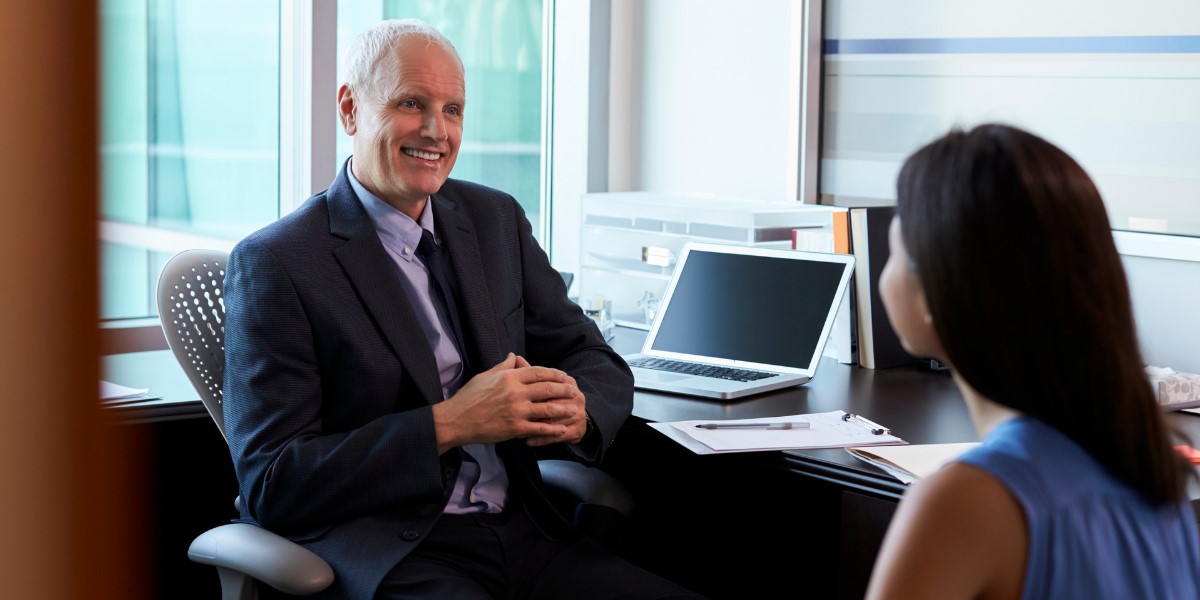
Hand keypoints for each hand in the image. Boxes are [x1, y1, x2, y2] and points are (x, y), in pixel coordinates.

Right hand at [432, 353, 580, 452]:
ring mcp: (516, 411)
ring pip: (547, 408)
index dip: (554, 374)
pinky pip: (539, 428)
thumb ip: (503, 366)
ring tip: (574, 408)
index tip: (564, 376)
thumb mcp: (485, 376)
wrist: (456, 420)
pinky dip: (553, 429)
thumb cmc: (468, 397)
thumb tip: (514, 356)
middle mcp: (515, 392)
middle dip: (564, 389)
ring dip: (563, 408)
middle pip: (547, 388)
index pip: (538, 372)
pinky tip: (562, 429)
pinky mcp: (515, 428)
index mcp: (509, 377)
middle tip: (574, 391)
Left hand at [513, 355, 587, 446]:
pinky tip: (527, 441)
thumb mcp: (544, 383)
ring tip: (517, 432)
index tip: (513, 395)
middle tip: (514, 416)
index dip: (530, 390)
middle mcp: (576, 397)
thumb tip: (515, 357)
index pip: (549, 384)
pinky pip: (557, 436)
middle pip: (552, 403)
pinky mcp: (577, 430)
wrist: (577, 416)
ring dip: (535, 428)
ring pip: (553, 422)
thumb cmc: (554, 397)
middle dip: (532, 411)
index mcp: (568, 382)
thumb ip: (530, 372)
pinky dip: (541, 439)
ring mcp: (578, 414)